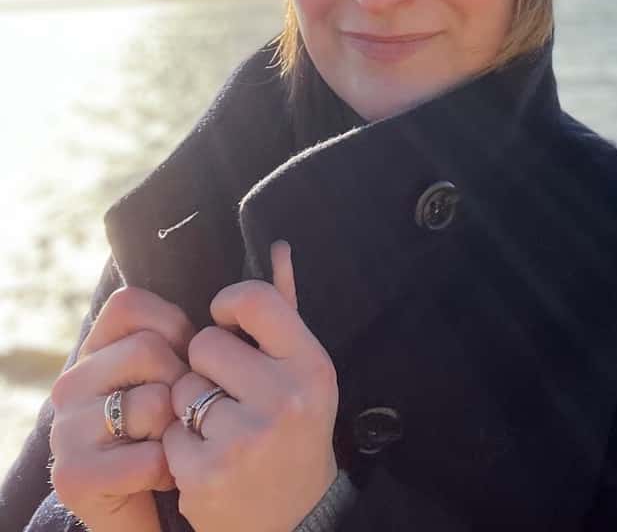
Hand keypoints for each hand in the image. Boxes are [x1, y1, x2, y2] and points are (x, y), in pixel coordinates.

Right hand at [49, 286, 194, 531]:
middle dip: (182, 382)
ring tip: (173, 444)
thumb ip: (200, 331)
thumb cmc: (178, 430)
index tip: (185, 358)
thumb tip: (257, 289)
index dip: (172, 325)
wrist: (153, 515)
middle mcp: (70, 384)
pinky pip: (149, 455)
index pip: (129, 304)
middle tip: (180, 413)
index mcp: (93, 352)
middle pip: (148, 349)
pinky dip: (169, 470)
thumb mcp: (182, 370)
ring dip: (178, 428)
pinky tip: (164, 477)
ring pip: (153, 401)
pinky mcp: (74, 475)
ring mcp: (66, 431)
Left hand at [165, 241, 339, 531]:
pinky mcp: (208, 474)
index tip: (228, 324)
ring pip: (183, 388)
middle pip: (206, 343)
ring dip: (191, 407)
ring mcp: (245, 438)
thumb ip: (285, 309)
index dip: (228, 306)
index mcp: (311, 365)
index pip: (255, 300)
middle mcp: (284, 398)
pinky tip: (209, 460)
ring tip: (221, 429)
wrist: (295, 521)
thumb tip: (276, 247)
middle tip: (229, 392)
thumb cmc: (296, 431)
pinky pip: (170, 434)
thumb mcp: (302, 371)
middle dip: (207, 365)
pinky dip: (180, 448)